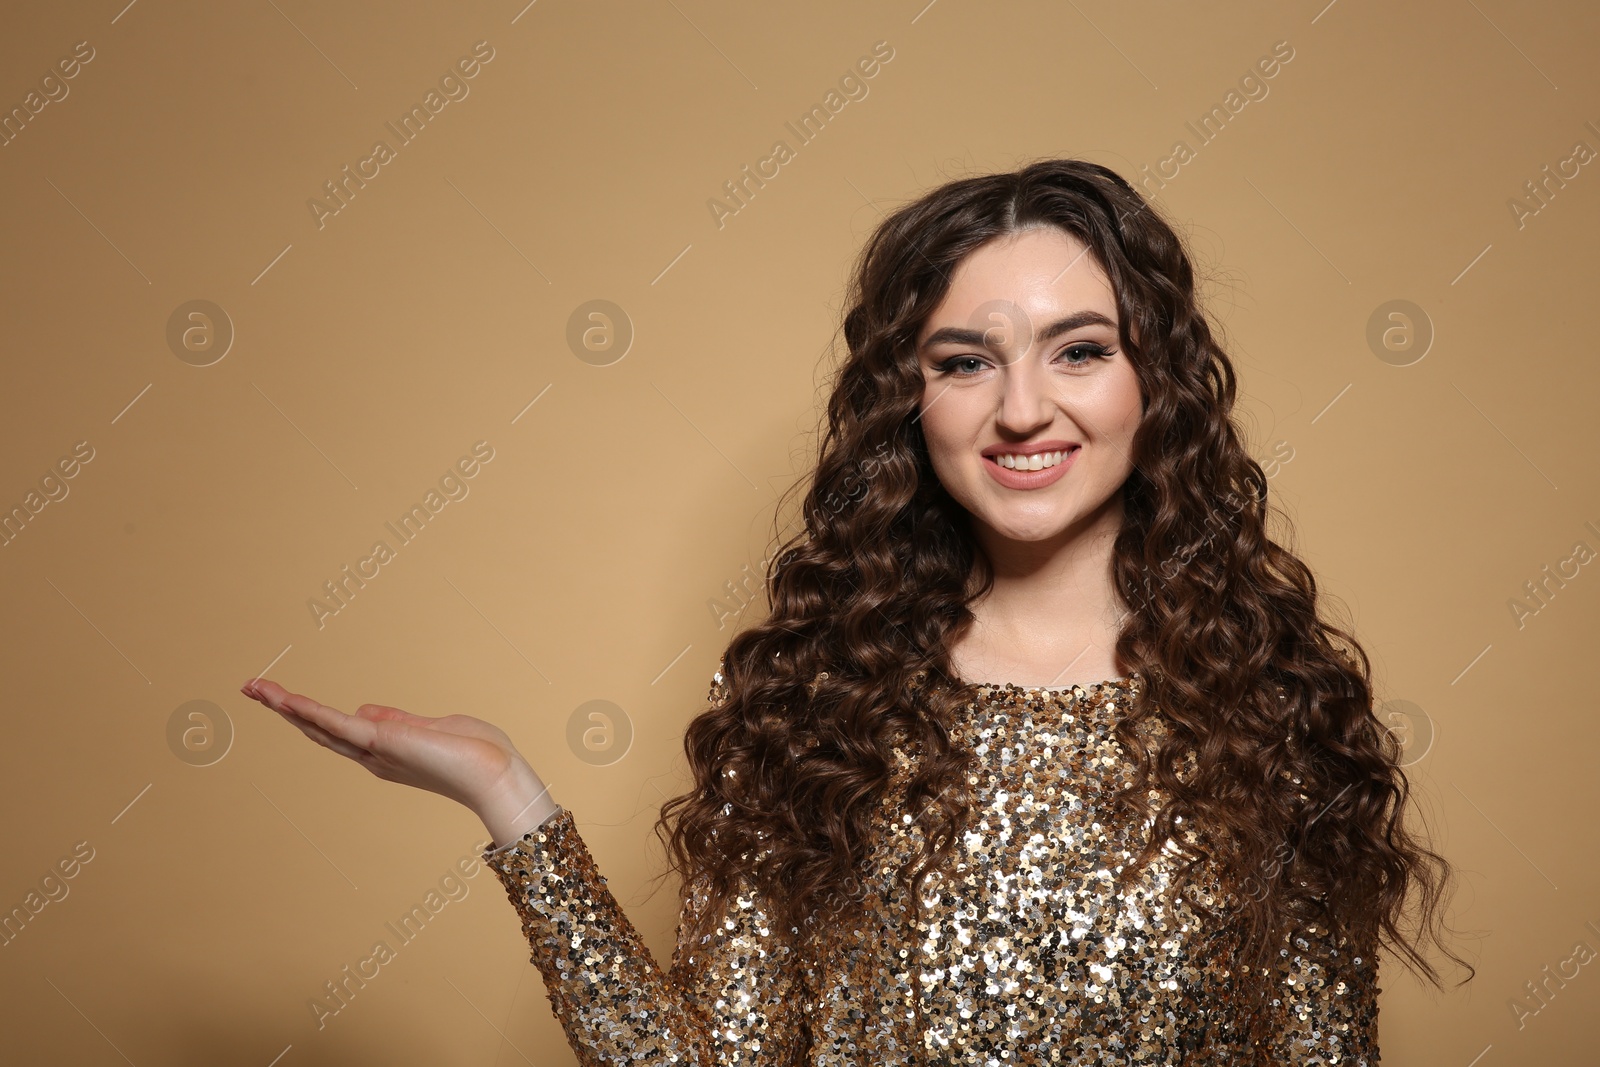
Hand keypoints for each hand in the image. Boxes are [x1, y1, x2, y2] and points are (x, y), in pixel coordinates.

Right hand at [242, 678, 554, 844]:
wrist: (494, 774)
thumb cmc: (476, 754)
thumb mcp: (432, 728)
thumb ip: (398, 721)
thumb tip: (363, 711)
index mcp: (385, 752)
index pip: (340, 730)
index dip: (310, 715)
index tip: (285, 699)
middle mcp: (373, 756)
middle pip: (318, 729)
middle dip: (285, 709)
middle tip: (253, 689)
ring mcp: (374, 751)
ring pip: (319, 726)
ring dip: (284, 706)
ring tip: (253, 687)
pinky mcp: (381, 742)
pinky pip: (336, 723)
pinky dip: (307, 710)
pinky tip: (282, 698)